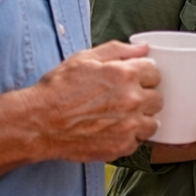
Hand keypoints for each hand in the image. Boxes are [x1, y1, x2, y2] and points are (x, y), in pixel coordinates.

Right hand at [25, 41, 162, 161]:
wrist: (38, 123)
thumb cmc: (57, 90)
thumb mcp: (84, 59)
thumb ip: (118, 51)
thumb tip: (143, 48)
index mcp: (125, 75)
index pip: (155, 72)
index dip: (142, 75)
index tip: (132, 81)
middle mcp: (132, 100)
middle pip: (157, 98)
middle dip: (143, 97)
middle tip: (123, 99)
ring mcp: (129, 125)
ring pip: (152, 122)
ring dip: (140, 119)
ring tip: (118, 117)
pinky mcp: (121, 146)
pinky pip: (138, 141)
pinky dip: (128, 137)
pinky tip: (111, 130)